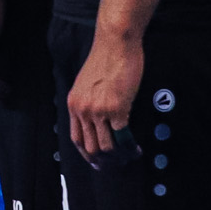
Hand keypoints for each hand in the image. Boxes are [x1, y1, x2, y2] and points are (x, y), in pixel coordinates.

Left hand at [64, 24, 141, 162]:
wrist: (115, 44)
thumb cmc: (105, 59)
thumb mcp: (86, 83)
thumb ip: (88, 101)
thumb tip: (96, 119)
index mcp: (74, 104)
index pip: (76, 139)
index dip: (87, 154)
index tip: (96, 162)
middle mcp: (83, 110)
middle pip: (91, 147)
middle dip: (103, 161)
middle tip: (115, 165)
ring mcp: (100, 111)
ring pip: (106, 146)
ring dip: (118, 157)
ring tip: (128, 157)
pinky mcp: (118, 109)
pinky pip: (123, 137)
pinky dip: (130, 147)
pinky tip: (136, 149)